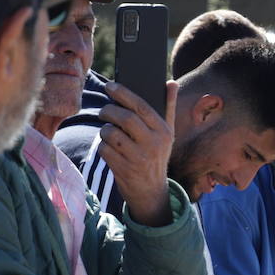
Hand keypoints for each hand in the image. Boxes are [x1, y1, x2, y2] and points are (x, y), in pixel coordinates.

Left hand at [98, 80, 177, 226]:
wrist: (151, 191)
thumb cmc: (157, 156)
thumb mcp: (168, 134)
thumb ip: (168, 107)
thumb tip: (171, 82)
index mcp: (163, 131)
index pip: (141, 106)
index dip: (123, 93)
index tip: (109, 86)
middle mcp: (153, 144)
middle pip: (125, 118)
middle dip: (109, 111)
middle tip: (104, 111)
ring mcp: (138, 158)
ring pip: (111, 133)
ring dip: (104, 130)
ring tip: (108, 132)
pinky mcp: (123, 169)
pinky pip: (104, 149)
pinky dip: (102, 146)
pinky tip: (109, 148)